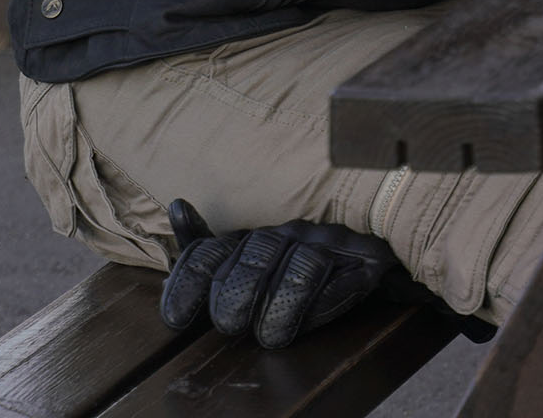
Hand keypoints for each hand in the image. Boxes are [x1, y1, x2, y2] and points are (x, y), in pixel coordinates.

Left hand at [159, 198, 401, 349]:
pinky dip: (319, 305)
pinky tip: (306, 322)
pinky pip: (340, 282)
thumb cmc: (294, 267)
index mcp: (255, 236)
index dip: (188, 283)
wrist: (367, 260)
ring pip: (298, 270)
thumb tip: (177, 205)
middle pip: (254, 259)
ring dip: (277, 310)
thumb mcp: (246, 259)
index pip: (212, 252)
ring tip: (269, 336)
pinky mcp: (365, 262)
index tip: (176, 320)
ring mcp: (329, 244)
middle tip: (231, 326)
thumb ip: (208, 247)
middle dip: (234, 299)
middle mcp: (290, 233)